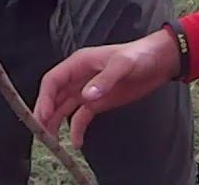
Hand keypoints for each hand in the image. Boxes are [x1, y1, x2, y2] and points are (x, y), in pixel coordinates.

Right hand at [34, 29, 180, 147]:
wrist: (158, 62)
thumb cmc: (139, 56)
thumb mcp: (122, 65)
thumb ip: (105, 80)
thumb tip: (86, 96)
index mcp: (79, 63)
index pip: (53, 80)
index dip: (45, 97)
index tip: (43, 115)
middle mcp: (78, 77)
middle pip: (54, 95)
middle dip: (45, 112)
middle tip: (41, 132)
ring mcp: (87, 90)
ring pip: (64, 107)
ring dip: (56, 122)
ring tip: (52, 140)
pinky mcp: (98, 102)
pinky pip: (81, 116)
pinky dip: (76, 129)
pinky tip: (77, 142)